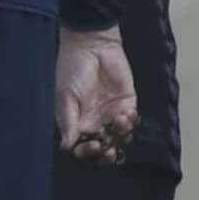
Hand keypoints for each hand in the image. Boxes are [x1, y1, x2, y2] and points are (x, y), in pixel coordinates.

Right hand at [57, 27, 138, 160]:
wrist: (92, 46)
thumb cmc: (72, 69)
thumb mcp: (65, 96)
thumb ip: (68, 122)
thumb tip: (66, 147)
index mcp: (77, 122)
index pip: (82, 146)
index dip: (87, 151)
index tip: (91, 145)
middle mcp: (95, 121)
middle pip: (103, 147)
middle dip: (107, 153)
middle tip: (109, 149)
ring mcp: (112, 113)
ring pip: (120, 137)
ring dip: (120, 134)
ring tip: (118, 119)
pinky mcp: (127, 103)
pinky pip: (133, 122)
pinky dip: (131, 122)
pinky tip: (126, 114)